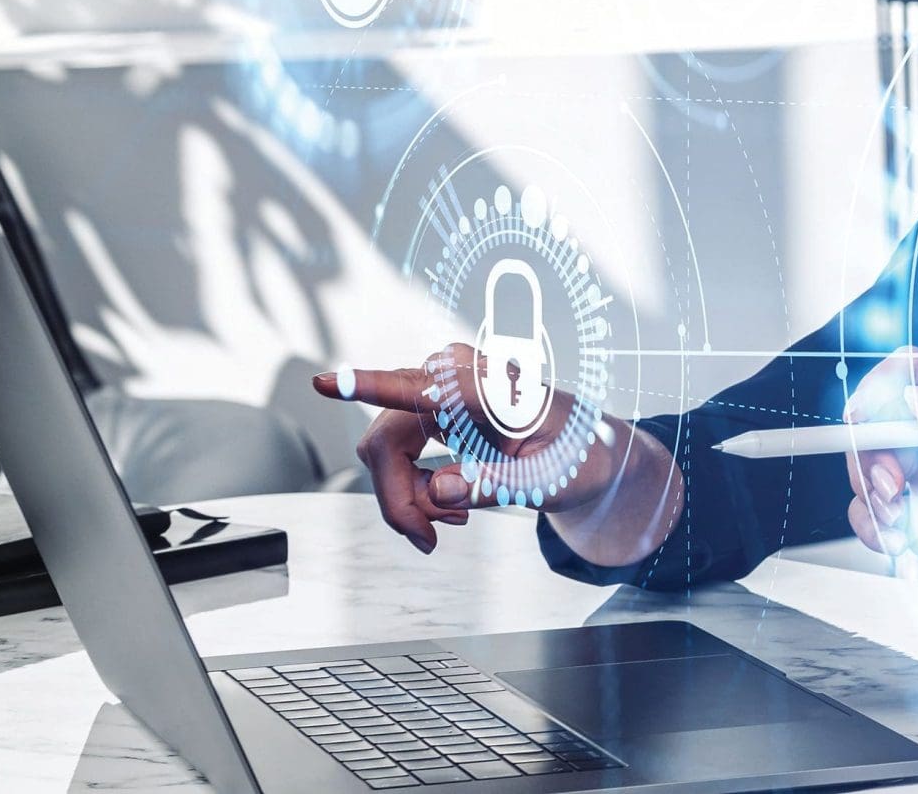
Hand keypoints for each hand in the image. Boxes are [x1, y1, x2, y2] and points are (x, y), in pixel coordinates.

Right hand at [315, 343, 676, 562]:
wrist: (590, 452)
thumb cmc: (577, 457)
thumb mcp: (548, 481)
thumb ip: (497, 484)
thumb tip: (442, 491)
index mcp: (491, 389)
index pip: (422, 389)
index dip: (371, 388)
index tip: (326, 382)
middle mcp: (457, 378)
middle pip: (386, 440)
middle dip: (398, 497)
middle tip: (429, 539)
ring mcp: (440, 388)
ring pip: (384, 450)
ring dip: (406, 495)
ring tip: (452, 521)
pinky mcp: (432, 404)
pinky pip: (395, 450)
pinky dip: (412, 486)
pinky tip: (448, 503)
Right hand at [843, 350, 917, 667]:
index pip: (917, 373)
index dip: (883, 387)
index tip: (865, 419)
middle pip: (882, 422)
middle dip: (872, 453)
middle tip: (893, 490)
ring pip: (872, 468)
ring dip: (869, 494)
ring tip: (898, 524)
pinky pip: (874, 514)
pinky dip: (872, 527)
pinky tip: (899, 544)